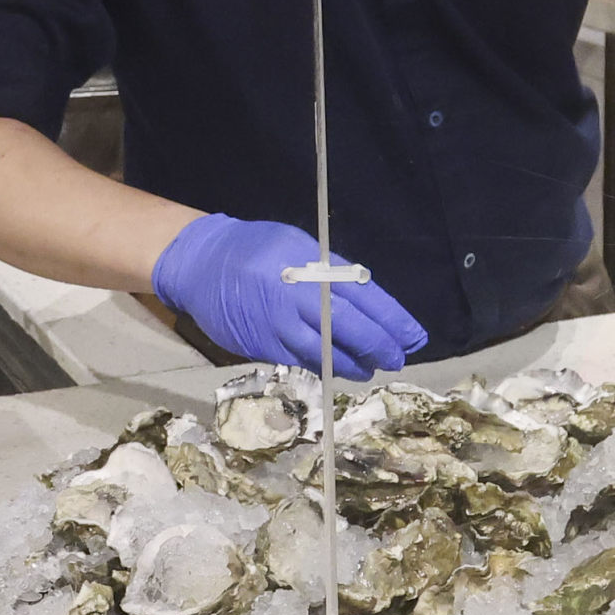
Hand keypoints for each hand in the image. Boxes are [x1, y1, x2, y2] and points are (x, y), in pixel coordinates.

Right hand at [150, 213, 424, 375]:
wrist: (200, 263)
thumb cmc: (255, 248)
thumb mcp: (297, 246)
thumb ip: (330, 273)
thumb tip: (365, 301)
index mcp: (312, 266)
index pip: (365, 296)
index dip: (393, 320)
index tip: (414, 336)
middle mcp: (298, 297)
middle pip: (351, 330)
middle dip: (379, 347)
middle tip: (396, 358)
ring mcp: (279, 325)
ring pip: (326, 353)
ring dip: (352, 364)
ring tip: (369, 368)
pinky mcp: (262, 346)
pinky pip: (299, 362)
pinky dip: (321, 367)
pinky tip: (334, 369)